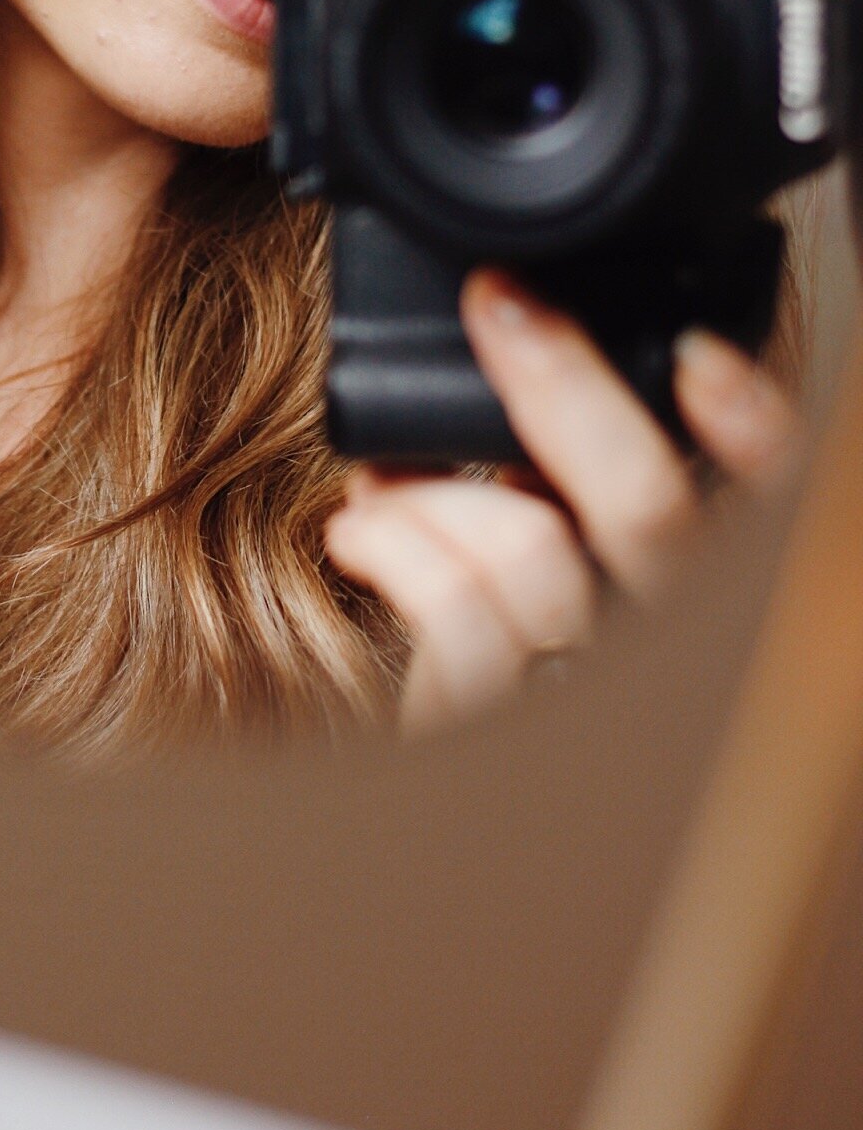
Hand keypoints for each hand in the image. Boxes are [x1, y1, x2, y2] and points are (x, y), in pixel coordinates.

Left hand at [324, 269, 800, 735]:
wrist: (422, 824)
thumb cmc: (488, 675)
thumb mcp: (554, 580)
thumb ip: (570, 500)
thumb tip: (531, 379)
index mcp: (686, 603)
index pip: (769, 506)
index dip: (753, 426)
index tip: (697, 353)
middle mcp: (655, 656)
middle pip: (649, 508)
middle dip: (565, 385)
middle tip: (500, 305)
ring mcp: (575, 701)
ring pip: (534, 545)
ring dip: (442, 485)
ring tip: (387, 480)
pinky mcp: (484, 730)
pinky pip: (451, 608)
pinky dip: (392, 540)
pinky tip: (360, 530)